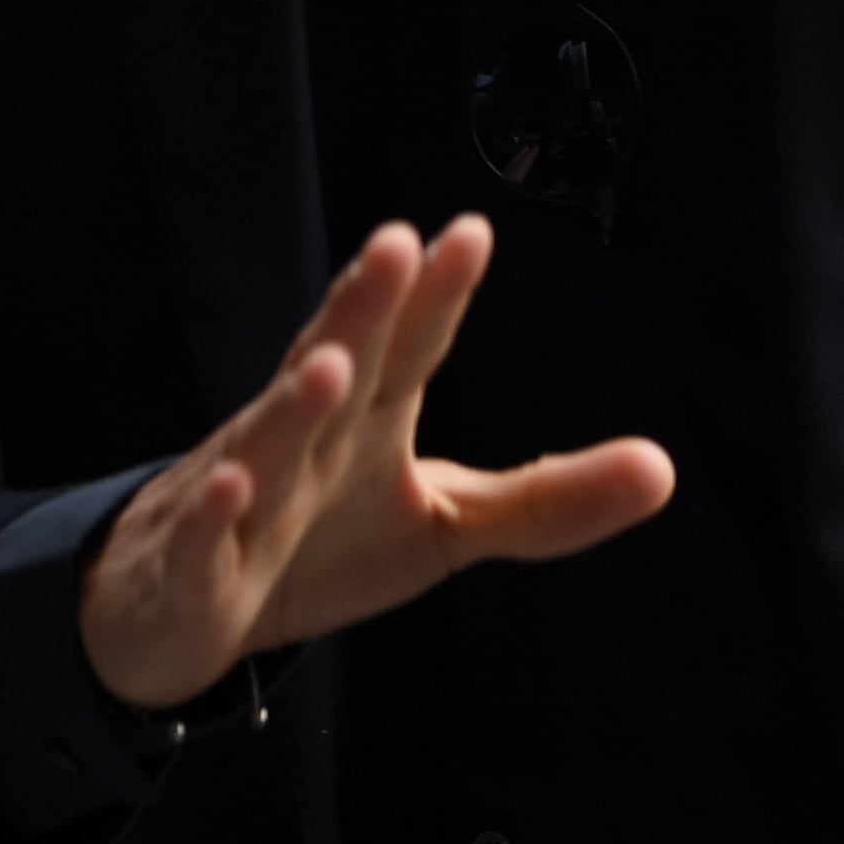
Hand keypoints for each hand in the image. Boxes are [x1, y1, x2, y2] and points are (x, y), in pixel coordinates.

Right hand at [76, 214, 673, 712]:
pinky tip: (228, 487)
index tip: (471, 232)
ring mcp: (239, 500)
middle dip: (364, 309)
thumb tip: (663, 470)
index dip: (436, 295)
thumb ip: (544, 500)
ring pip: (264, 444)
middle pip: (334, 366)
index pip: (407, 348)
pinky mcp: (190, 572)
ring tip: (330, 363)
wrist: (180, 611)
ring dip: (292, 404)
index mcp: (363, 420)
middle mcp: (301, 442)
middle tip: (397, 246)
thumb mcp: (445, 524)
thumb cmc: (320, 543)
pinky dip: (209, 517)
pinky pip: (197, 542)